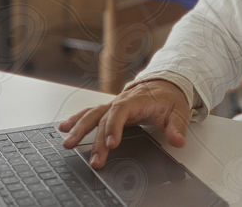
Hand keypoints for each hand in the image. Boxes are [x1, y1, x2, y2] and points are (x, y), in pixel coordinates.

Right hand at [58, 79, 189, 168]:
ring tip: (68, 143)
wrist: (164, 83)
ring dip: (79, 128)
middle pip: (103, 118)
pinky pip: (90, 113)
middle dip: (95, 138)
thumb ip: (177, 127)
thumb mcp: (178, 111)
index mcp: (136, 100)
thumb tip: (178, 141)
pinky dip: (76, 119)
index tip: (112, 143)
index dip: (114, 127)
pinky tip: (63, 128)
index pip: (121, 112)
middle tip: (94, 158)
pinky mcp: (109, 109)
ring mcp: (113, 105)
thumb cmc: (169, 97)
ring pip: (92, 114)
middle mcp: (121, 101)